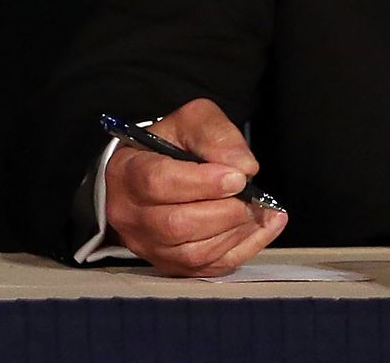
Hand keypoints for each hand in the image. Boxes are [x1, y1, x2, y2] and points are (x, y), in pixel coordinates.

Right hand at [104, 98, 287, 276]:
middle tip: (249, 195)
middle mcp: (129, 215)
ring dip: (234, 231)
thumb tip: (243, 167)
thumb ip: (215, 135)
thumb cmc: (170, 147)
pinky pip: (211, 268)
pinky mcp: (171, 266)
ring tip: (257, 208)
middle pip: (176, 224)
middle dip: (224, 211)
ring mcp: (148, 246)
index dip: (202, 183)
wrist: (154, 174)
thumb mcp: (189, 122)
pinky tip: (263, 226)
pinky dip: (245, 248)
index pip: (158, 183)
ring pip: (194, 252)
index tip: (237, 177)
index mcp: (126, 172)